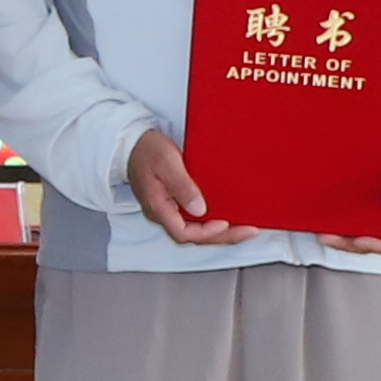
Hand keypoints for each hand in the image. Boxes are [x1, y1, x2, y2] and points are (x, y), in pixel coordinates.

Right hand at [121, 128, 244, 247]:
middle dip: (223, 236)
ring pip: (197, 230)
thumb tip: (200, 209)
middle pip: (194, 236)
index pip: (183, 233)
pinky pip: (196, 220)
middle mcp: (164, 214)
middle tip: (249, 231)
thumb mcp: (166, 162)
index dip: (206, 232)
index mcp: (158, 207)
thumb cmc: (146, 150)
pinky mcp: (175, 204)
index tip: (226, 223)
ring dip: (221, 232)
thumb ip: (182, 186)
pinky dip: (214, 221)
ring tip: (244, 228)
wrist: (131, 144)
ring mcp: (169, 210)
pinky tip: (229, 217)